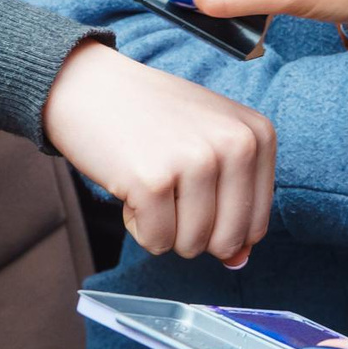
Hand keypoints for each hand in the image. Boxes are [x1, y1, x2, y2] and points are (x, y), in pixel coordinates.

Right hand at [41, 42, 273, 266]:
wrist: (90, 87)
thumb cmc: (151, 117)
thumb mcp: (207, 145)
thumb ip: (232, 202)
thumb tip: (238, 261)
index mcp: (257, 135)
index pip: (255, 223)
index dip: (218, 224)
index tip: (193, 187)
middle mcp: (236, 144)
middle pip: (227, 242)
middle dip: (192, 231)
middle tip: (169, 185)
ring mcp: (196, 161)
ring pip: (192, 246)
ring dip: (162, 225)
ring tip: (148, 178)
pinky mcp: (154, 181)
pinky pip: (156, 242)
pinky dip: (137, 225)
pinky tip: (130, 182)